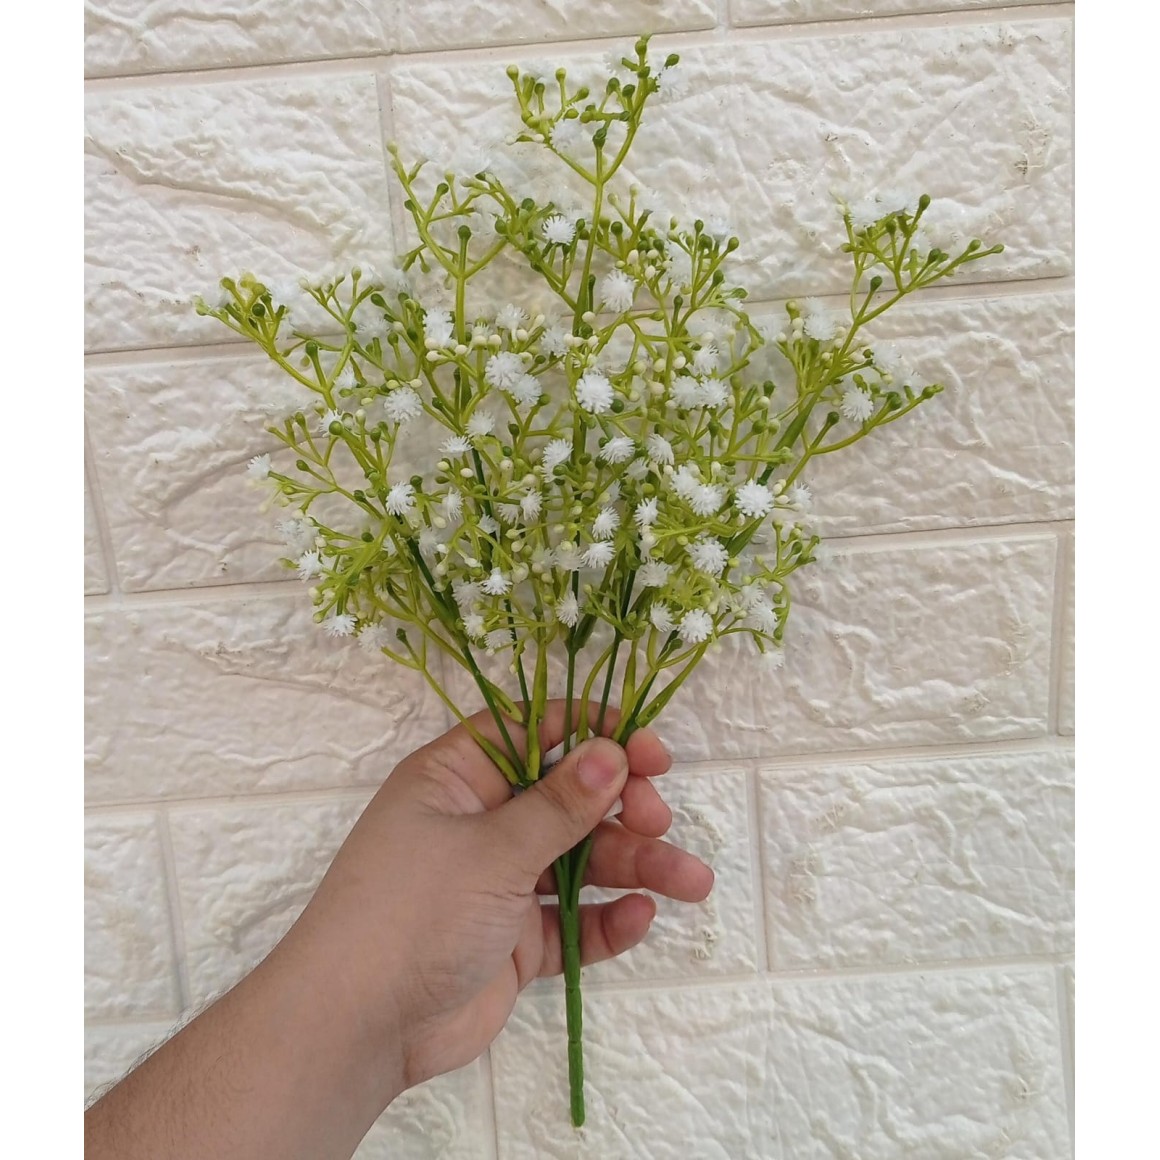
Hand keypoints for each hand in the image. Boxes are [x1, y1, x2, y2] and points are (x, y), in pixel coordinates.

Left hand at [283, 700, 714, 1094]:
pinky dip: (606, 919)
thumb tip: (612, 751)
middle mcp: (481, 822)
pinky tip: (639, 917)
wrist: (358, 1027)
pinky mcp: (514, 939)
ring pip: (579, 860)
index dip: (591, 732)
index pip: (532, 732)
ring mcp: (499, 883)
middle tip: (660, 816)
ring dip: (635, 866)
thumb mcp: (491, 849)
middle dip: (622, 805)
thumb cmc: (411, 911)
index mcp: (459, 778)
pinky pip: (571, 920)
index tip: (648, 745)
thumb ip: (559, 805)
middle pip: (567, 797)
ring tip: (692, 881)